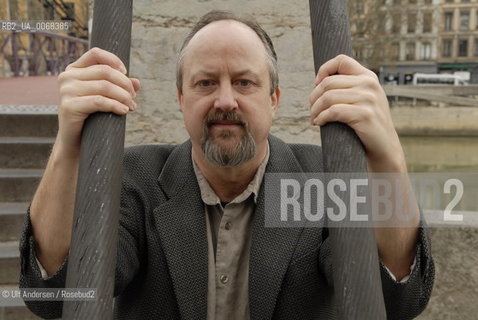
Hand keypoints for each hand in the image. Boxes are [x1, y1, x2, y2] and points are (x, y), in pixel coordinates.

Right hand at [56, 47, 140, 154]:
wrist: (75, 141)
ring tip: (131, 106)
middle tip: (132, 97)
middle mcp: (67, 77)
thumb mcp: (105, 98)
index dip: (114, 61)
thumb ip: (119, 87)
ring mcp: (66, 91)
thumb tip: (137, 82)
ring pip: (104, 86)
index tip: (126, 74)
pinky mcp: (69, 106)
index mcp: (74, 70)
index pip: (96, 54)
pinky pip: (99, 101)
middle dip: (124, 84)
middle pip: (105, 71)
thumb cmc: (91, 117)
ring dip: (123, 96)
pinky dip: (115, 105)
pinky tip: (124, 111)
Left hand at [310, 54, 404, 172]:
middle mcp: (369, 84)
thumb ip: (349, 87)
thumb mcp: (363, 99)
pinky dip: (321, 117)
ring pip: (328, 97)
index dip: (324, 70)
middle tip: (312, 110)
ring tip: (314, 118)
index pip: (341, 60)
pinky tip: (319, 123)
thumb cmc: (367, 125)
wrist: (384, 148)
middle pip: (328, 82)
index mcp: (368, 77)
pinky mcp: (364, 114)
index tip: (317, 85)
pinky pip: (333, 111)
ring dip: (315, 109)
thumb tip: (319, 82)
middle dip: (314, 97)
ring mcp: (368, 99)